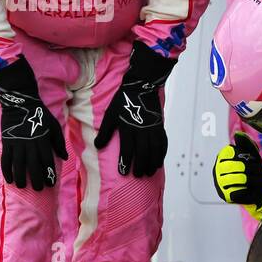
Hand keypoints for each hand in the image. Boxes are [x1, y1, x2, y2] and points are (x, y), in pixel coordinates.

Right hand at [0, 57, 67, 190]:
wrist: (20, 103)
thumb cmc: (40, 115)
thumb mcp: (54, 126)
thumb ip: (58, 142)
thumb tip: (64, 158)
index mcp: (42, 140)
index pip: (46, 160)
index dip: (49, 173)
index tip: (51, 183)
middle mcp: (29, 143)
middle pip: (33, 165)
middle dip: (36, 179)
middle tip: (38, 189)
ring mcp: (17, 143)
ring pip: (18, 165)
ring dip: (21, 178)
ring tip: (23, 186)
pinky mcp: (7, 142)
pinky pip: (6, 159)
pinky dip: (7, 170)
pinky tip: (9, 179)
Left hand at [95, 42, 174, 177]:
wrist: (141, 86)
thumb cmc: (122, 102)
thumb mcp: (110, 115)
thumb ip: (105, 132)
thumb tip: (97, 147)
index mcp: (128, 127)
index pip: (127, 149)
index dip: (126, 162)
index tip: (124, 173)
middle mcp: (142, 130)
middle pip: (143, 152)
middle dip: (141, 166)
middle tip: (138, 175)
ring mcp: (152, 128)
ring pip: (155, 150)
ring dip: (153, 162)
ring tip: (150, 172)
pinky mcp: (160, 126)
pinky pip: (163, 142)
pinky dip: (162, 153)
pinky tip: (159, 161)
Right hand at [213, 132, 261, 220]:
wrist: (260, 189)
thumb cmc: (254, 170)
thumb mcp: (252, 154)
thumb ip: (246, 142)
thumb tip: (237, 134)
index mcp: (222, 157)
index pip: (231, 151)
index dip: (244, 155)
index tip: (252, 159)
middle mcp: (217, 169)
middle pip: (236, 165)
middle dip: (251, 168)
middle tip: (258, 171)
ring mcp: (220, 183)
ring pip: (239, 178)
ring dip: (252, 179)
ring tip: (255, 180)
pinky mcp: (225, 195)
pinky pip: (239, 191)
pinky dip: (248, 190)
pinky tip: (249, 189)